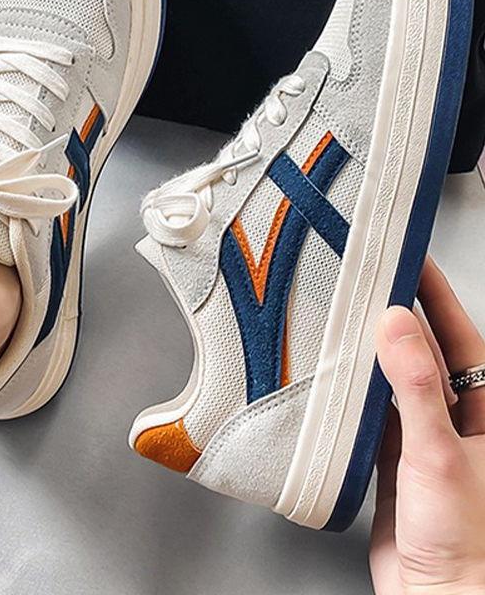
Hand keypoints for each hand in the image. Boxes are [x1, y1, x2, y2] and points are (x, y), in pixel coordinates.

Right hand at [370, 257, 484, 594]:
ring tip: (346, 317)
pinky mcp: (393, 459)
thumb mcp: (441, 454)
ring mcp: (423, 437)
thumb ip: (418, 388)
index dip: (436, 293)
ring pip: (394, 379)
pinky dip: (353, 393)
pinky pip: (371, 411)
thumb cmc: (462, 541)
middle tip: (367, 280)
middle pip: (424, 350)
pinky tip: (336, 377)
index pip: (460, 333)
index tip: (411, 258)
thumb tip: (399, 325)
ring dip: (371, 352)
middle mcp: (457, 418)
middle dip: (397, 314)